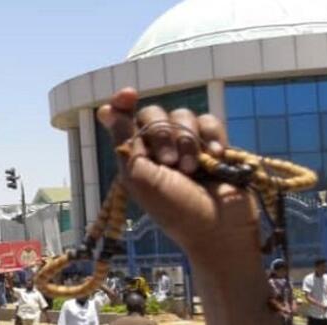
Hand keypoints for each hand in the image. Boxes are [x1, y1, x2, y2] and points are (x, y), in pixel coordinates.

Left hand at [97, 89, 256, 266]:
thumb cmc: (176, 210)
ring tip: (192, 170)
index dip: (124, 103)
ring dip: (187, 140)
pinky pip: (209, 121)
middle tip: (169, 163)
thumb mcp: (141, 178)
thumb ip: (124, 141)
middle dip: (161, 133)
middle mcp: (159, 149)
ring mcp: (187, 145)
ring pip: (184, 115)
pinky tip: (214, 156)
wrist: (220, 228)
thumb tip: (105, 109)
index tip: (129, 94)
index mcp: (136, 158)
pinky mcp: (214, 144)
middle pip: (154, 113)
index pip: (126, 119)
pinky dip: (211, 135)